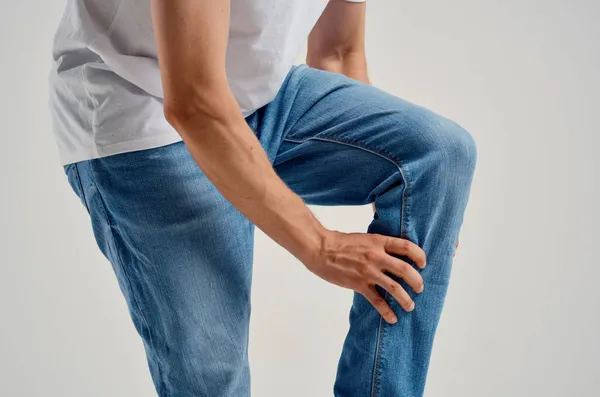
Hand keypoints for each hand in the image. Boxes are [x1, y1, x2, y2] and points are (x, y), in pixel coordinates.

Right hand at [305, 229, 425, 323]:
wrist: (321, 249)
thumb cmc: (341, 242)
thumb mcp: (365, 237)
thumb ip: (380, 244)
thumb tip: (395, 252)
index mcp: (379, 242)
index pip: (406, 247)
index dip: (419, 255)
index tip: (423, 263)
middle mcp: (376, 256)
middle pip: (405, 270)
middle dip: (417, 281)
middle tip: (420, 288)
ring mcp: (368, 272)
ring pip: (395, 288)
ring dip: (406, 299)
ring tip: (410, 305)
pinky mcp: (359, 284)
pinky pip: (377, 301)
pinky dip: (387, 311)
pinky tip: (393, 318)